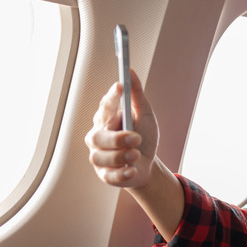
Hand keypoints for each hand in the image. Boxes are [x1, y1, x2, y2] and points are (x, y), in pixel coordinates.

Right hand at [85, 69, 159, 188]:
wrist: (148, 164)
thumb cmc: (144, 135)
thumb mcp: (144, 114)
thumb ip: (136, 94)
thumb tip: (130, 70)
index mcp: (106, 119)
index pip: (105, 106)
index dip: (111, 97)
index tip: (120, 87)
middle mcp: (98, 136)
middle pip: (98, 136)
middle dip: (117, 138)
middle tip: (136, 137)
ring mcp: (99, 156)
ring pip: (101, 157)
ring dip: (121, 156)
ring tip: (136, 154)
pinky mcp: (105, 174)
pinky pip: (109, 175)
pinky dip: (121, 174)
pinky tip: (131, 171)